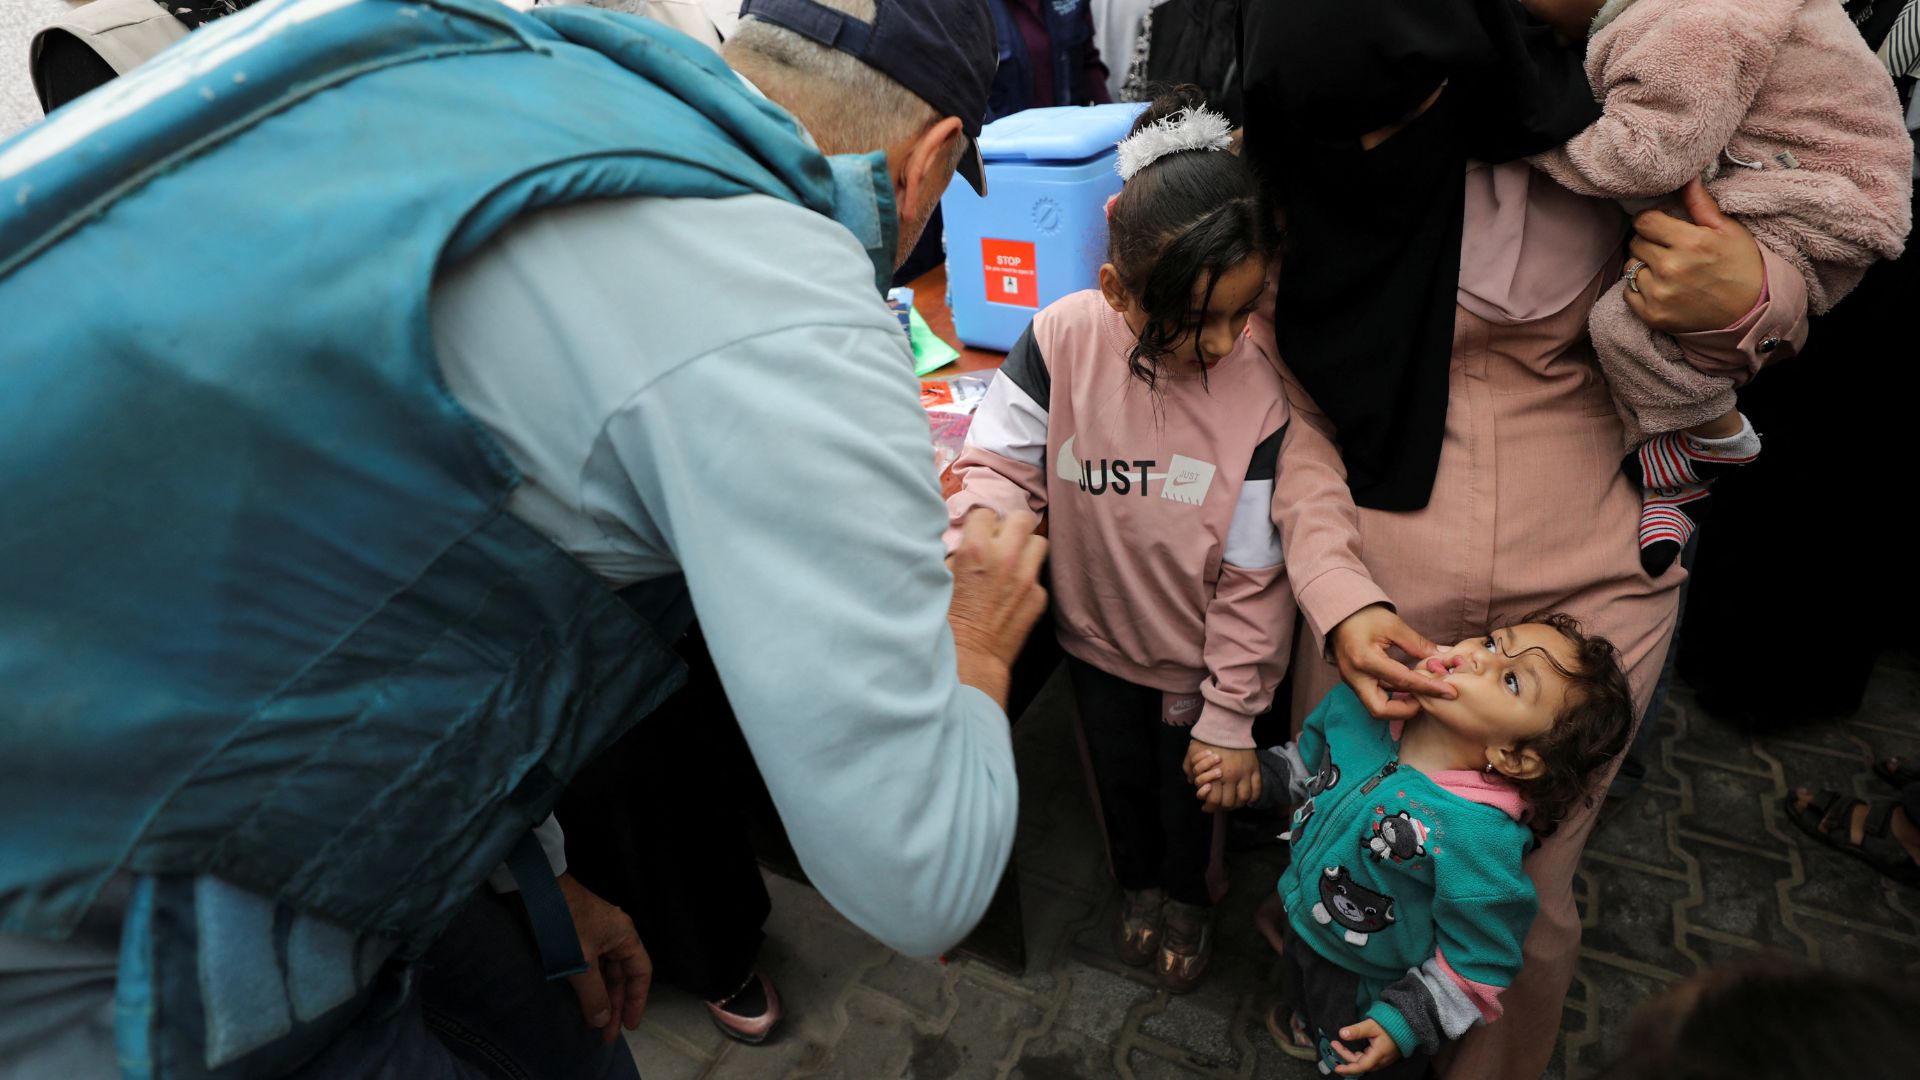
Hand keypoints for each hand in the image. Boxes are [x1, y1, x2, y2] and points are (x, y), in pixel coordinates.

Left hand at [557, 873, 652, 1043]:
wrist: (535, 890)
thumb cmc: (564, 923)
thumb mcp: (581, 962)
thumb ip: (593, 993)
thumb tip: (602, 1020)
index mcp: (624, 935)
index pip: (640, 973)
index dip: (637, 1001)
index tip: (629, 1026)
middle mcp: (614, 935)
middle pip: (621, 975)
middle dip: (614, 1004)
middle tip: (605, 1034)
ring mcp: (595, 935)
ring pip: (604, 972)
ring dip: (599, 996)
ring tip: (592, 1022)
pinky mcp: (576, 937)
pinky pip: (589, 967)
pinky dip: (587, 985)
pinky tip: (580, 1001)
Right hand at [947, 508, 1047, 707]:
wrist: (969, 659)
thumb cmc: (945, 621)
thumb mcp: (938, 578)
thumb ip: (955, 553)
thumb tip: (962, 542)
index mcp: (977, 549)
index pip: (985, 513)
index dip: (978, 524)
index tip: (975, 534)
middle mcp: (1006, 558)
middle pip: (1022, 518)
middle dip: (1010, 525)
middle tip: (1000, 538)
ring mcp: (1027, 579)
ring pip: (1039, 542)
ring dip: (1025, 547)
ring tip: (1011, 560)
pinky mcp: (1038, 598)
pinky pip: (1038, 576)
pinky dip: (1027, 579)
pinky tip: (1012, 591)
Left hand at [1184, 741, 1258, 811]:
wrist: (1227, 725)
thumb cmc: (1208, 739)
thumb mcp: (1192, 753)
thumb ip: (1189, 768)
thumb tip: (1191, 781)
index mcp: (1216, 775)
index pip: (1214, 800)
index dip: (1210, 807)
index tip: (1206, 807)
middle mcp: (1232, 777)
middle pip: (1229, 802)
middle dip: (1223, 807)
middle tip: (1219, 806)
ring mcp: (1245, 773)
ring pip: (1244, 798)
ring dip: (1238, 804)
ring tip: (1233, 803)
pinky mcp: (1255, 769)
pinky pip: (1257, 789)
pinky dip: (1253, 797)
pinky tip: (1247, 798)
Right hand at [1328, 604, 1451, 719]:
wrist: (1339, 613)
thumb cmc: (1364, 615)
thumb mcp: (1394, 625)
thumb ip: (1417, 644)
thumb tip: (1441, 658)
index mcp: (1365, 660)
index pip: (1403, 681)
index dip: (1429, 688)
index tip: (1450, 692)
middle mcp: (1355, 676)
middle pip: (1380, 710)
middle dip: (1406, 710)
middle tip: (1426, 700)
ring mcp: (1352, 681)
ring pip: (1376, 706)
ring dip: (1400, 704)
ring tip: (1420, 693)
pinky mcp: (1354, 681)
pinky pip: (1374, 696)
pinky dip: (1392, 696)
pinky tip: (1408, 687)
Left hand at [1331, 1019, 1402, 1074]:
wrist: (1407, 1025)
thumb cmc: (1391, 1025)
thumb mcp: (1371, 1025)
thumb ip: (1357, 1030)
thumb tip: (1342, 1034)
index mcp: (1378, 1055)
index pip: (1361, 1066)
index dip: (1348, 1069)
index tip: (1337, 1068)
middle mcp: (1381, 1060)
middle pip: (1360, 1064)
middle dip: (1345, 1057)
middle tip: (1335, 1044)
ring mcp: (1383, 1060)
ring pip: (1364, 1063)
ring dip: (1351, 1057)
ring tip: (1340, 1047)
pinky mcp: (1383, 1057)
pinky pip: (1368, 1061)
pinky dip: (1358, 1057)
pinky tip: (1352, 1050)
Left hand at [1624, 178, 1764, 334]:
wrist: (1750, 312)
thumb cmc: (1741, 266)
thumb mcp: (1728, 231)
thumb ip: (1701, 205)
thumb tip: (1687, 177)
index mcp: (1690, 243)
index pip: (1644, 222)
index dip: (1651, 222)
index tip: (1660, 227)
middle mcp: (1671, 268)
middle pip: (1636, 243)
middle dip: (1649, 243)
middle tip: (1668, 250)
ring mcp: (1660, 294)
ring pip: (1630, 267)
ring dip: (1643, 266)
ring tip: (1666, 271)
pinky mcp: (1652, 315)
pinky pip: (1627, 292)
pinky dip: (1639, 289)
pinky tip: (1661, 288)